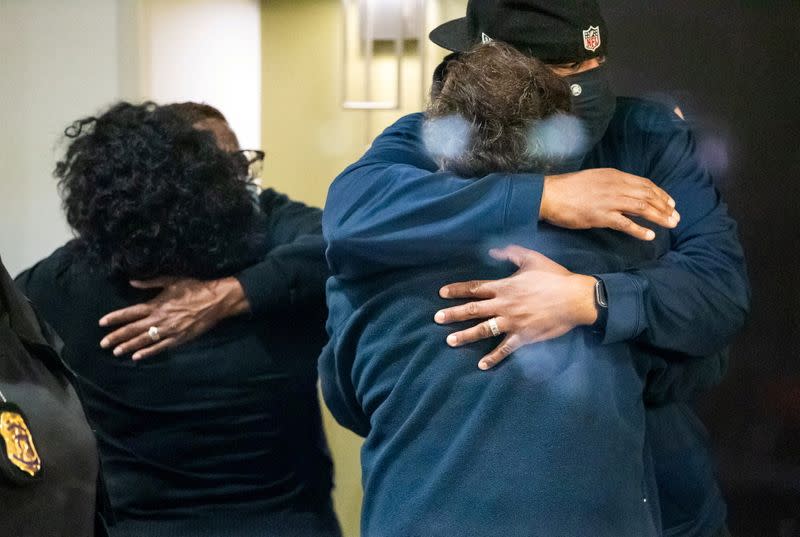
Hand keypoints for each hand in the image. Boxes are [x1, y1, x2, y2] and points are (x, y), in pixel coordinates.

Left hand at [99, 276, 249, 359]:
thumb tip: (131, 281)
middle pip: (133, 329)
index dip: (115, 318)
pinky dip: (148, 352)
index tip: (102, 323)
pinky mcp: (179, 338)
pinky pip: (160, 347)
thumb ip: (150, 282)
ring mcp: (169, 330)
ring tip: (116, 352)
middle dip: (117, 336)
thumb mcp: (172, 280)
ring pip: (145, 340)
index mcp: (157, 304)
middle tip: (103, 343)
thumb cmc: (195, 288)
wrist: (216, 300)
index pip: (130, 313)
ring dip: (129, 346)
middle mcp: (160, 319)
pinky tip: (137, 357)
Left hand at [434, 245, 596, 370]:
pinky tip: (481, 365)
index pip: (474, 288)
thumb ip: (511, 253)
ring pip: (483, 330)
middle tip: (437, 318)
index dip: (457, 290)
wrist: (575, 298)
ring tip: (450, 341)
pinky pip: (505, 349)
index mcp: (504, 286)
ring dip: (465, 336)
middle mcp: (504, 305)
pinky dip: (493, 358)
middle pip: (473, 310)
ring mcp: (513, 322)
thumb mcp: (532, 259)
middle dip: (453, 314)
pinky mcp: (524, 336)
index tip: (442, 293)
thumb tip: (493, 250)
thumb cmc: (555, 277)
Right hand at [540, 168, 679, 240]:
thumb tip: (623, 192)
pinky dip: (640, 230)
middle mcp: (615, 186)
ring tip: (671, 224)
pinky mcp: (601, 216)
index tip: (670, 202)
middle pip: (647, 195)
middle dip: (664, 206)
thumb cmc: (567, 189)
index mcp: (613, 175)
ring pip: (642, 207)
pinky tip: (650, 235)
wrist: (549, 195)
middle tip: (676, 216)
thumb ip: (611, 184)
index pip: (644, 183)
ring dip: (659, 216)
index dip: (660, 193)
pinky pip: (626, 223)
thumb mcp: (594, 179)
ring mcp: (609, 200)